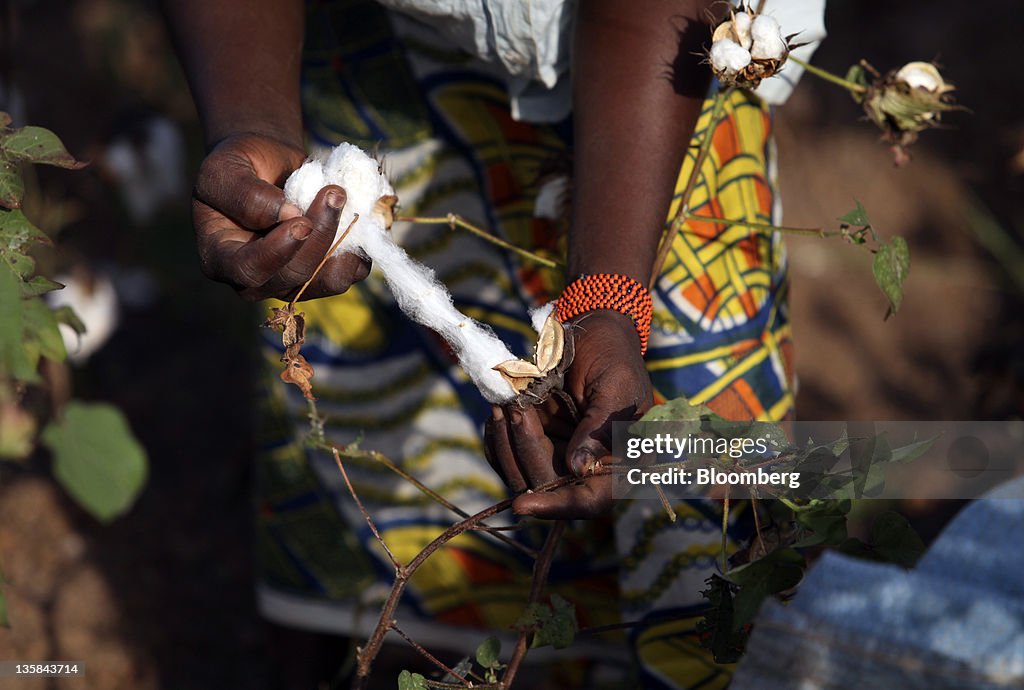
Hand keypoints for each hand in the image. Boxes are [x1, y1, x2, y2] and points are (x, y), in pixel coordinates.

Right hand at [192, 133, 370, 300]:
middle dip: (319, 234)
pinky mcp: (324, 275)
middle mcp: (257, 280)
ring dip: (343, 240)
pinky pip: (349, 273)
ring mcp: (293, 281)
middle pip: (294, 275)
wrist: (269, 165)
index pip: (249, 271)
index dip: (277, 251)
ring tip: (340, 198)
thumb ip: (247, 194)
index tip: (301, 221)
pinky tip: (354, 216)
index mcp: (221, 258)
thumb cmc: (239, 166)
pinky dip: (359, 245)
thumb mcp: (225, 169)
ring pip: (328, 280)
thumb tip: (288, 214)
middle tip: (334, 192)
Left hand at [485, 311, 652, 518]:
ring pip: (521, 473)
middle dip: (524, 450)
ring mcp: (560, 456)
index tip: (523, 505)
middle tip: (513, 408)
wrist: (595, 332)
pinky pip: (509, 456)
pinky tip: (498, 410)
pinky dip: (498, 437)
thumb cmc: (615, 357)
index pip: (589, 500)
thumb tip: (578, 468)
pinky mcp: (539, 443)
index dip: (557, 506)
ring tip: (504, 402)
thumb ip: (598, 428)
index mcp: (621, 463)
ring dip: (506, 441)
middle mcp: (589, 468)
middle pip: (547, 486)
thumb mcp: (614, 388)